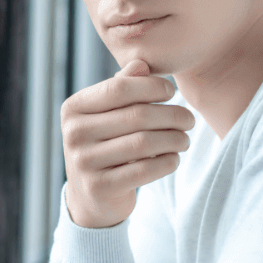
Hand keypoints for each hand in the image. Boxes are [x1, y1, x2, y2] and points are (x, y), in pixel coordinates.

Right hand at [60, 59, 193, 228]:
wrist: (91, 197)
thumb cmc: (106, 144)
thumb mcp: (107, 114)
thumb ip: (123, 87)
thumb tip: (141, 64)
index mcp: (73, 107)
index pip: (119, 87)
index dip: (152, 87)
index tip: (172, 92)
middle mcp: (73, 133)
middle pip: (136, 116)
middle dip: (172, 115)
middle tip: (189, 119)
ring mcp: (83, 162)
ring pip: (144, 143)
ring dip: (174, 139)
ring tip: (185, 139)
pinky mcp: (99, 187)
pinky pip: (144, 170)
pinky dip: (167, 162)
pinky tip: (174, 158)